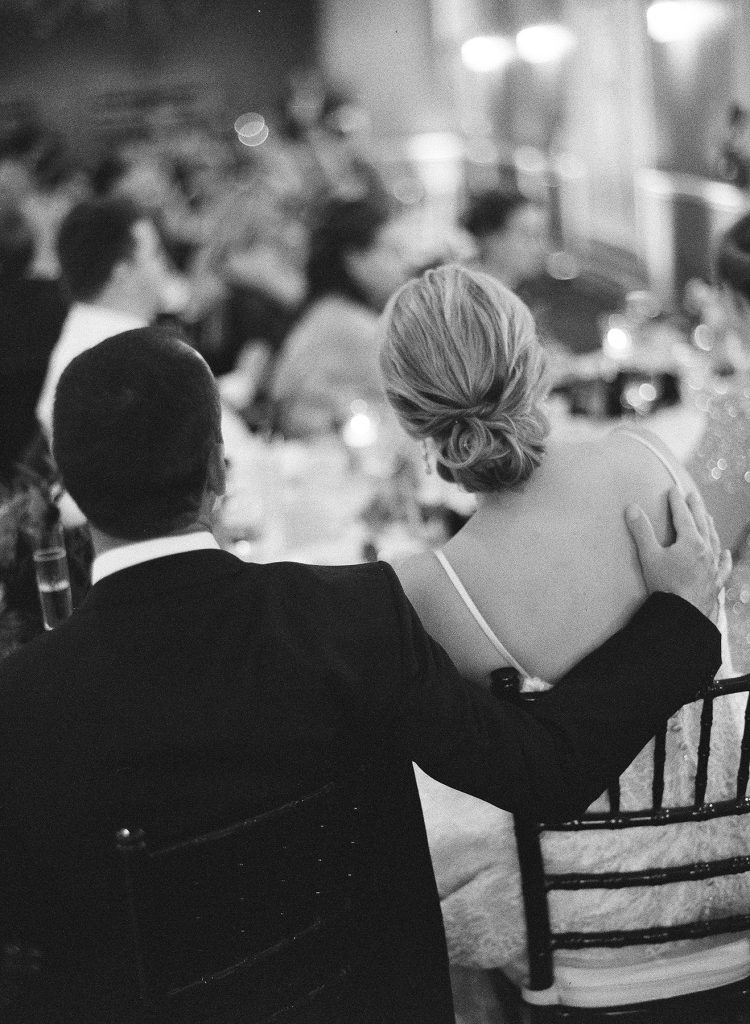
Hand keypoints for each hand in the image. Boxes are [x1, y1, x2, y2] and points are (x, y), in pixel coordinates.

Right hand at [625, 487, 731, 619]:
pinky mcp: (716, 582)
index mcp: (690, 542)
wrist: (683, 614)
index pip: (683, 515)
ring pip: (714, 540)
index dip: (677, 501)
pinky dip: (724, 557)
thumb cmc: (665, 586)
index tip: (674, 489)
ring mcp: (713, 567)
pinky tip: (724, 552)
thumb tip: (632, 508)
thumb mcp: (649, 557)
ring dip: (710, 526)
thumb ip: (641, 531)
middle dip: (696, 508)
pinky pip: (723, 566)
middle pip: (702, 523)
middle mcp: (706, 550)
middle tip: (693, 495)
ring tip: (708, 516)